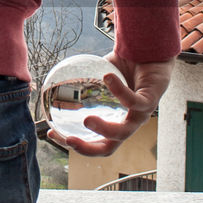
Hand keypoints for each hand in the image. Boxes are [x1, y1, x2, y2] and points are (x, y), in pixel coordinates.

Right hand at [52, 52, 175, 158]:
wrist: (149, 52)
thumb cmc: (125, 67)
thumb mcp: (98, 76)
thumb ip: (82, 82)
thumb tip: (53, 80)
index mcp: (115, 122)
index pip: (94, 142)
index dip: (74, 144)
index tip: (52, 134)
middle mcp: (128, 124)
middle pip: (108, 148)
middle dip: (88, 149)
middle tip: (69, 139)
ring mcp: (141, 115)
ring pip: (123, 132)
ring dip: (104, 129)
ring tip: (86, 120)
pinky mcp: (150, 102)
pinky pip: (133, 101)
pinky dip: (119, 91)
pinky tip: (107, 78)